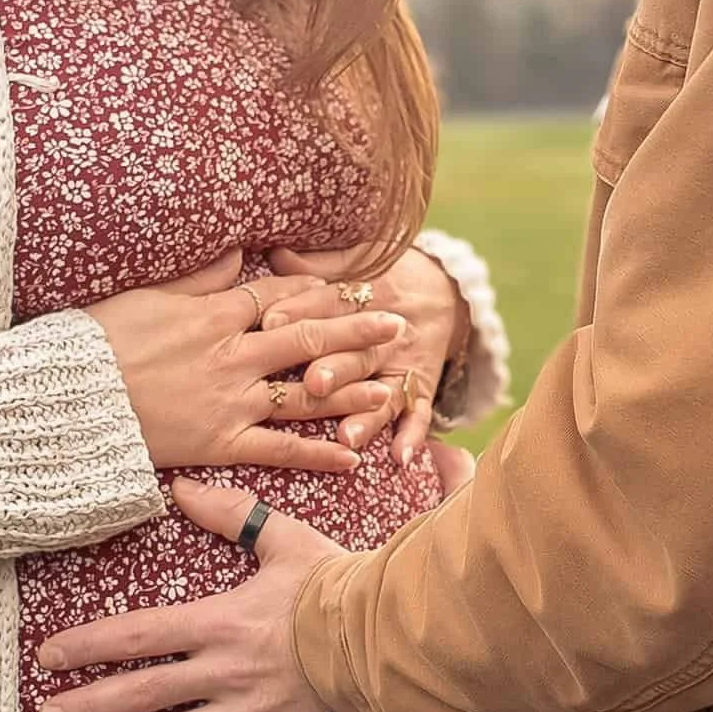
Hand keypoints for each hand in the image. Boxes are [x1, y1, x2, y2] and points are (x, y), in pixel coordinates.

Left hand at [35, 483, 359, 711]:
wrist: (390, 638)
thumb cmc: (341, 587)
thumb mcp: (285, 540)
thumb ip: (233, 515)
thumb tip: (182, 489)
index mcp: (217, 623)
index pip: (136, 634)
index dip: (87, 644)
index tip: (48, 657)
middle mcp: (221, 672)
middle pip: (141, 692)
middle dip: (88, 705)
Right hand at [86, 248, 405, 473]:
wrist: (66, 399)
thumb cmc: (94, 343)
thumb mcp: (146, 296)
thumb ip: (197, 278)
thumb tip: (236, 252)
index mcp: (213, 314)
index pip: (281, 295)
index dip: (320, 290)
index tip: (353, 285)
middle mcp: (232, 354)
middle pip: (308, 337)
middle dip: (357, 330)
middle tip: (397, 323)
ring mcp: (230, 400)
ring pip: (306, 392)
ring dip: (354, 388)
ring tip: (395, 385)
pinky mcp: (221, 442)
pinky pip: (279, 449)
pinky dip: (317, 452)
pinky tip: (352, 455)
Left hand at [267, 244, 470, 465]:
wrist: (443, 290)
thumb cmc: (381, 277)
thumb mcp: (355, 261)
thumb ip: (315, 265)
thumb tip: (276, 252)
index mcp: (366, 294)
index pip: (330, 303)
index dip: (301, 311)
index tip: (270, 321)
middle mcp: (386, 333)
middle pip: (357, 352)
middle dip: (336, 368)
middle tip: (313, 382)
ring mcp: (405, 365)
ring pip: (385, 391)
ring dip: (368, 415)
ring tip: (348, 434)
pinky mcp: (422, 389)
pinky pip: (420, 415)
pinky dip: (412, 437)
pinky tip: (400, 459)